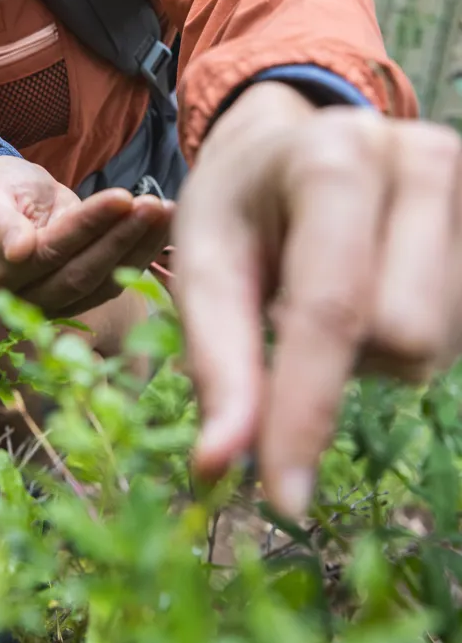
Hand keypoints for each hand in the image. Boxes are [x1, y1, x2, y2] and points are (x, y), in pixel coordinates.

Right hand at [0, 155, 173, 316]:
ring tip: (165, 210)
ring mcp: (54, 305)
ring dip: (139, 246)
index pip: (50, 251)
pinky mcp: (80, 300)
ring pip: (103, 281)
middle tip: (154, 205)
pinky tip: (163, 226)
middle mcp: (24, 300)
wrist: (7, 202)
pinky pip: (115, 280)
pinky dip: (143, 253)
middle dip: (122, 237)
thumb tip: (19, 250)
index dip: (88, 225)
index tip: (122, 197)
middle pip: (81, 273)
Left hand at [172, 81, 461, 518]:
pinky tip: (379, 292)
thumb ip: (217, 359)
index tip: (282, 498)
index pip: (331, 307)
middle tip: (293, 311)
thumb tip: (220, 466)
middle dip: (341, 357)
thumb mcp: (203, 260)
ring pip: (440, 344)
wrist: (294, 144)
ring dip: (376, 352)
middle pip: (407, 335)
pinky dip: (408, 340)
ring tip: (340, 293)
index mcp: (334, 156)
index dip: (305, 409)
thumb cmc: (241, 203)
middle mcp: (421, 159)